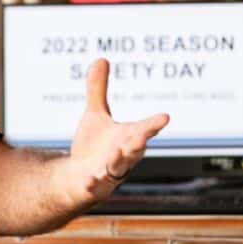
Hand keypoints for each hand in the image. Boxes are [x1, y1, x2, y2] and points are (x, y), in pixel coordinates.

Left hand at [66, 59, 169, 204]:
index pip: (145, 129)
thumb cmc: (93, 147)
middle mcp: (123, 155)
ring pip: (118, 167)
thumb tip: (101, 58)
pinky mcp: (94, 185)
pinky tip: (89, 179)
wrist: (77, 178)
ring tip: (119, 151)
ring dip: (119, 160)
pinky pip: (94, 185)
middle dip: (139, 141)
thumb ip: (98, 89)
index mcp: (128, 137)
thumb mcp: (95, 115)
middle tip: (142, 135)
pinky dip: (93, 182)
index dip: (154, 124)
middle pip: (135, 148)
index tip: (165, 116)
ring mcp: (109, 172)